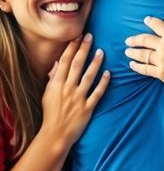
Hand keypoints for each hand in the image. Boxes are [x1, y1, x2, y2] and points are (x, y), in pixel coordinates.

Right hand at [39, 34, 110, 149]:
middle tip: (90, 36)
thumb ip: (53, 78)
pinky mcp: (87, 107)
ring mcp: (78, 98)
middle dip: (84, 49)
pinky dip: (103, 83)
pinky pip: (97, 93)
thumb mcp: (48, 94)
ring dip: (95, 63)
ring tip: (102, 51)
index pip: (64, 62)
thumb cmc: (51, 113)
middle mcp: (67, 89)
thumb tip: (58, 62)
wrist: (55, 134)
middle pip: (76, 65)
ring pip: (88, 76)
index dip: (72, 48)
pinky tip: (109, 73)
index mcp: (56, 84)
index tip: (77, 36)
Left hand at [123, 16, 163, 84]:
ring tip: (127, 51)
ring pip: (143, 55)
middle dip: (135, 39)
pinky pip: (145, 70)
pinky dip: (137, 67)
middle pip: (145, 41)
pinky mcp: (163, 75)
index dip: (152, 22)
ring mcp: (163, 62)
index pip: (159, 26)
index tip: (146, 19)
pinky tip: (132, 65)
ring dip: (133, 52)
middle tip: (128, 40)